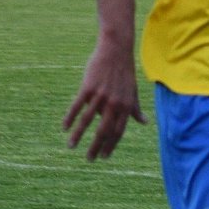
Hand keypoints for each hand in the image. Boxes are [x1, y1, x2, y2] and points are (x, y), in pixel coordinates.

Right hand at [62, 40, 146, 159]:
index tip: (104, 157)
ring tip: (71, 147)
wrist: (116, 49)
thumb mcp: (133, 91)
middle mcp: (114, 103)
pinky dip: (70, 118)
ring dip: (78, 136)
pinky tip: (64, 128)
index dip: (111, 146)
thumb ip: (136, 109)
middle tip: (89, 159)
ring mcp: (100, 95)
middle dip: (96, 147)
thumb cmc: (125, 71)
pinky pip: (77, 106)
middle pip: (104, 130)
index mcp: (126, 106)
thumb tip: (144, 122)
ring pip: (87, 121)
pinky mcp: (88, 87)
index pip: (118, 131)